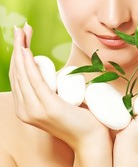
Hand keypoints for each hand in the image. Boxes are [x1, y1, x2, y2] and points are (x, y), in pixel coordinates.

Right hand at [9, 24, 109, 152]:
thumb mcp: (61, 102)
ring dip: (21, 50)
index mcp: (27, 108)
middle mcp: (25, 110)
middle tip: (22, 28)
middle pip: (17, 72)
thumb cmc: (81, 119)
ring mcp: (35, 110)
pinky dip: (29, 64)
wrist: (92, 138)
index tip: (23, 36)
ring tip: (22, 32)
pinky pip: (35, 81)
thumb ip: (54, 92)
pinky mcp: (48, 107)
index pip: (18, 76)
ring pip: (23, 74)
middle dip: (18, 47)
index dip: (19, 55)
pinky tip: (26, 51)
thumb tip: (57, 76)